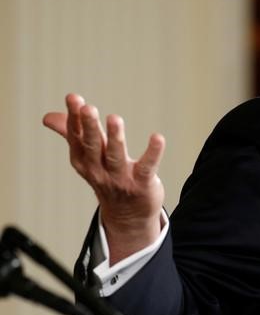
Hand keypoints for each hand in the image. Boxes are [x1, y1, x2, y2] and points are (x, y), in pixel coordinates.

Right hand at [43, 94, 165, 264]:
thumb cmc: (108, 179)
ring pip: (116, 157)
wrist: (128, 216)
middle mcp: (99, 170)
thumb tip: (48, 117)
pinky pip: (147, 167)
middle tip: (88, 107)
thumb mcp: (88, 158)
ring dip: (115, 138)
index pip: (76, 138)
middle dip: (88, 127)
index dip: (74, 118)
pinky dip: (152, 153)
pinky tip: (157, 138)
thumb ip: (72, 134)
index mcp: (84, 161)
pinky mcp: (141, 184)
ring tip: (114, 118)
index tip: (73, 98)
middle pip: (93, 147)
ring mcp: (120, 179)